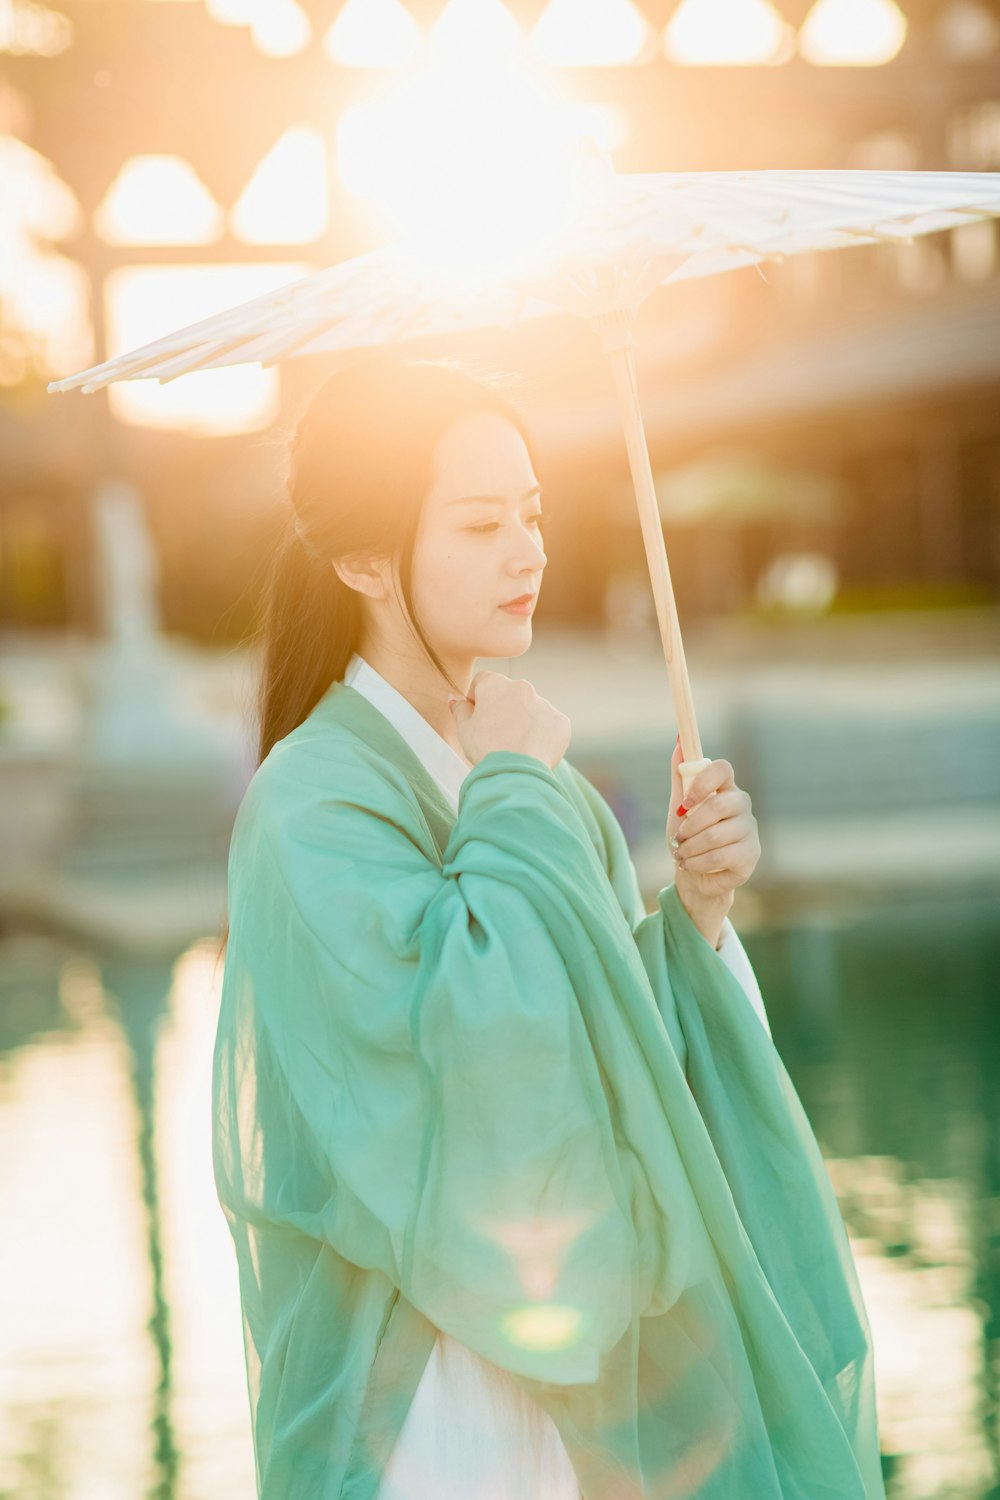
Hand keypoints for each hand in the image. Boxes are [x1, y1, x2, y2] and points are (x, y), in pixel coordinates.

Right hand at [449, 671, 570, 769]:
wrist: (517, 772)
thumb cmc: (486, 749)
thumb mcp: (464, 730)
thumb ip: (460, 710)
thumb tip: (453, 698)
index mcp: (496, 684)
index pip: (482, 682)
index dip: (477, 699)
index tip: (477, 718)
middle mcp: (522, 687)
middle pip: (509, 695)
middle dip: (503, 710)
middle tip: (496, 736)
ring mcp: (544, 703)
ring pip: (530, 709)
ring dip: (523, 722)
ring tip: (515, 747)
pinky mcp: (560, 721)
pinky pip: (548, 725)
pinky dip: (541, 735)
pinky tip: (531, 751)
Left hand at [666, 738, 760, 943]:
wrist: (695, 875)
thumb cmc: (689, 837)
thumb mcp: (680, 807)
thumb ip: (680, 776)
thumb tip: (679, 742)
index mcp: (725, 788)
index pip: (723, 769)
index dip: (702, 783)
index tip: (685, 803)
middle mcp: (742, 804)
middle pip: (718, 805)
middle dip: (690, 826)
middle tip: (678, 838)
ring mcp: (750, 829)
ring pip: (715, 835)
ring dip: (690, 848)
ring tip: (682, 855)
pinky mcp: (752, 853)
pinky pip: (720, 855)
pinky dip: (698, 862)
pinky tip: (691, 866)